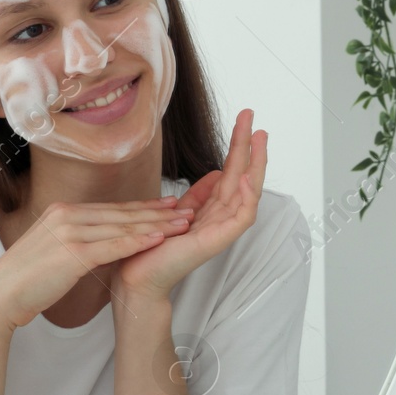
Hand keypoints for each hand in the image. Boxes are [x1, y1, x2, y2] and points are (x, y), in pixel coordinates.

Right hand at [0, 198, 193, 329]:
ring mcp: (69, 232)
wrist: (0, 297)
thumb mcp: (53, 251)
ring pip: (123, 227)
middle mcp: (67, 215)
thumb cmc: (26, 281)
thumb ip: (76, 241)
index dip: (143, 207)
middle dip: (158, 213)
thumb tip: (98, 244)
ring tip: (183, 224)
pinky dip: (138, 241)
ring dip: (156, 225)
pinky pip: (113, 245)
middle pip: (122, 214)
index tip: (168, 205)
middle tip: (186, 209)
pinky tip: (159, 240)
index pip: (112, 209)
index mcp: (62, 212)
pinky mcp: (72, 253)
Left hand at [115, 108, 267, 302]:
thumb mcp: (177, 210)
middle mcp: (220, 218)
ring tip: (258, 138)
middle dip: (249, 146)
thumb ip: (199, 194)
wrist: (137, 276)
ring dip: (255, 165)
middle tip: (253, 118)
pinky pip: (242, 218)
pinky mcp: (217, 241)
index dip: (238, 146)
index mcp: (212, 210)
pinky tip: (246, 177)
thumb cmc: (153, 247)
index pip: (231, 172)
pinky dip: (246, 197)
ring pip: (249, 192)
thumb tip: (216, 172)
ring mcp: (221, 229)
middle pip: (243, 176)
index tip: (243, 121)